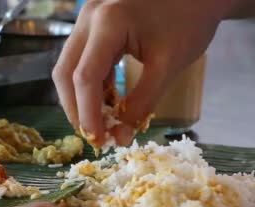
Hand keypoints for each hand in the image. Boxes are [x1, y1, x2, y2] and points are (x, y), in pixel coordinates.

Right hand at [52, 0, 230, 145]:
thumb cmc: (189, 23)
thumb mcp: (167, 67)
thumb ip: (141, 104)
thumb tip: (120, 137)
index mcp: (108, 23)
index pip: (85, 77)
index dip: (87, 114)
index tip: (99, 141)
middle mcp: (88, 18)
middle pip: (65, 73)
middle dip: (76, 109)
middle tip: (94, 135)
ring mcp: (87, 19)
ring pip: (68, 67)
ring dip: (80, 98)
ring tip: (100, 122)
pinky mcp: (92, 25)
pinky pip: (80, 60)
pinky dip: (89, 85)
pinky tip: (106, 102)